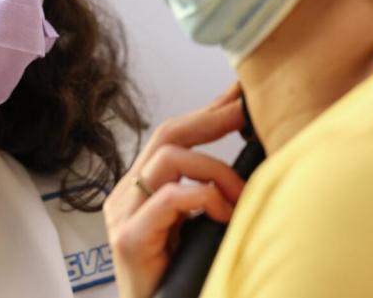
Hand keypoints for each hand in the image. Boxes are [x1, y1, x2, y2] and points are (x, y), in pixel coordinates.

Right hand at [104, 85, 245, 297]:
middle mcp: (126, 195)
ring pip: (170, 159)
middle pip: (167, 135)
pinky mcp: (130, 239)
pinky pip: (170, 198)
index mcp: (141, 188)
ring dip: (216, 171)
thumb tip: (248, 165)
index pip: (172, 135)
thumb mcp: (194, 227)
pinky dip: (205, 198)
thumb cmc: (176, 278)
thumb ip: (206, 195)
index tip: (238, 95)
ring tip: (241, 196)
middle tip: (245, 113)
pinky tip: (224, 214)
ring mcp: (123, 215)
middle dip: (211, 118)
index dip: (206, 111)